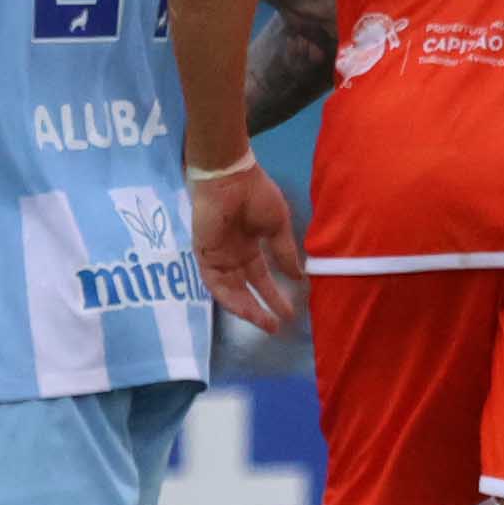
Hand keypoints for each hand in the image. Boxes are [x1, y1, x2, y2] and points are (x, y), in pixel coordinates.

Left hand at [194, 164, 302, 334]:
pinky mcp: (204, 255)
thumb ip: (284, 252)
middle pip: (245, 289)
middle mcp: (232, 256)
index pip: (261, 278)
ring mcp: (217, 256)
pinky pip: (214, 283)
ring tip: (264, 323)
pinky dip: (228, 298)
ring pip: (230, 291)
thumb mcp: (277, 226)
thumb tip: (299, 276)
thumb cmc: (256, 194)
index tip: (290, 313)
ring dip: (246, 309)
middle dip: (259, 309)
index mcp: (249, 247)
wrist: (230, 177)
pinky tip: (245, 309)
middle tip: (275, 327)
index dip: (274, 295)